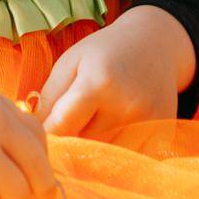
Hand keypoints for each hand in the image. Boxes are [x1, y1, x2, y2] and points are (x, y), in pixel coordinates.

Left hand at [35, 6, 196, 137]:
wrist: (155, 44)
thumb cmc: (104, 51)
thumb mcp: (70, 61)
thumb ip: (49, 97)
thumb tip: (36, 133)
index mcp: (98, 82)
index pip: (61, 126)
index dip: (47, 135)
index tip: (41, 136)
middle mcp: (126, 105)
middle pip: (83, 141)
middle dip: (72, 136)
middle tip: (73, 118)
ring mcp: (148, 122)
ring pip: (104, 152)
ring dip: (94, 143)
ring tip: (99, 116)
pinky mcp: (163, 133)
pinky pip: (127, 154)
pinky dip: (117, 147)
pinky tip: (118, 123)